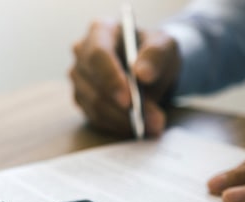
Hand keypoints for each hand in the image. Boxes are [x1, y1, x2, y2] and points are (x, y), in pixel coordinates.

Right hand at [69, 18, 179, 137]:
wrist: (150, 68)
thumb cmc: (155, 52)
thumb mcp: (165, 46)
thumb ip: (156, 56)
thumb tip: (142, 75)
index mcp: (100, 31)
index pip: (98, 56)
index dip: (111, 79)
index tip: (129, 101)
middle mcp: (82, 53)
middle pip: (94, 85)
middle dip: (123, 108)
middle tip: (153, 121)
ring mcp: (78, 78)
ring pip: (94, 105)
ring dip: (123, 120)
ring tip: (152, 126)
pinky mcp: (81, 98)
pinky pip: (95, 117)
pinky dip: (117, 125)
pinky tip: (137, 127)